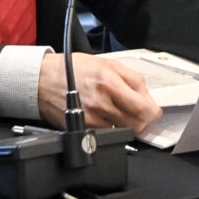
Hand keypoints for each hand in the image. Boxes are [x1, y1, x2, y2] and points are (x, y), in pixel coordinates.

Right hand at [37, 51, 161, 131]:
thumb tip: (148, 97)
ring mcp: (91, 119)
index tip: (155, 111)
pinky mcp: (82, 129)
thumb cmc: (73, 68)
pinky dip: (113, 128)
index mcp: (109, 82)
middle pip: (135, 123)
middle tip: (141, 113)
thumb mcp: (107, 63)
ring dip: (129, 124)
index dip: (153, 112)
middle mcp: (100, 103)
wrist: (43, 79)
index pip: (142, 107)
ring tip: (123, 113)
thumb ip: (132, 79)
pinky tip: (109, 118)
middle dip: (143, 119)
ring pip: (123, 131)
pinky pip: (107, 134)